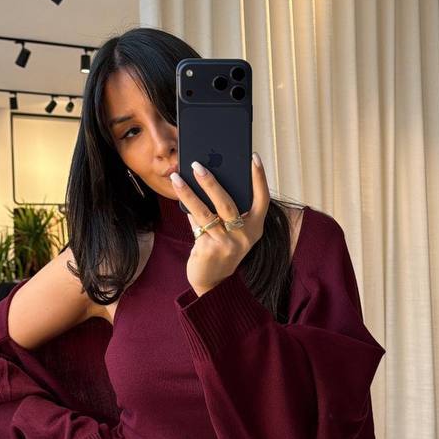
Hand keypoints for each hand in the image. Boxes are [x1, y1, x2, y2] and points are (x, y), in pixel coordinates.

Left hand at [170, 155, 270, 295]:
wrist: (213, 281)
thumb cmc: (222, 248)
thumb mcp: (231, 231)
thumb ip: (222, 210)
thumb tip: (204, 179)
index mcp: (255, 228)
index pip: (262, 199)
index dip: (260, 178)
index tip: (254, 157)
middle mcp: (245, 236)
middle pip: (227, 203)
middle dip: (211, 182)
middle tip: (196, 165)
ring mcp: (227, 244)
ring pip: (205, 212)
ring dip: (189, 193)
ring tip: (176, 177)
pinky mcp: (210, 250)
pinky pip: (196, 225)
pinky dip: (188, 211)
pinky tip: (179, 196)